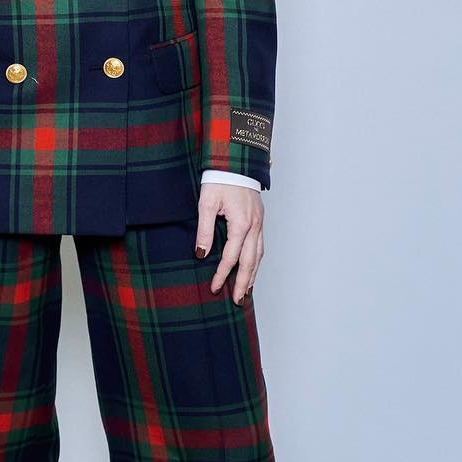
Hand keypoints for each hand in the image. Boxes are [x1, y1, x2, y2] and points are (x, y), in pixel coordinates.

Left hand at [196, 181, 263, 304]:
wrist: (235, 161)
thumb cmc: (220, 179)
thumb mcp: (206, 203)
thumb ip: (204, 230)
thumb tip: (201, 254)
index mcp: (241, 223)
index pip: (231, 256)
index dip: (223, 274)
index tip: (214, 287)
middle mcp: (254, 226)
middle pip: (250, 261)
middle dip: (243, 282)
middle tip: (236, 300)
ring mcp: (259, 223)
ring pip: (259, 255)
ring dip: (253, 275)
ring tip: (246, 291)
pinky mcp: (259, 220)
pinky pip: (260, 246)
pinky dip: (257, 261)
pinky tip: (252, 268)